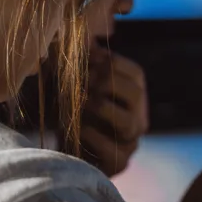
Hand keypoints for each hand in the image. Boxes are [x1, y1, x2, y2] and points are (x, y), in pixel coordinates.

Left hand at [80, 47, 148, 176]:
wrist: (62, 156)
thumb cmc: (70, 116)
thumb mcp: (75, 86)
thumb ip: (82, 64)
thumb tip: (82, 37)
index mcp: (134, 98)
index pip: (135, 73)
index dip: (110, 63)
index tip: (85, 61)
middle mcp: (139, 119)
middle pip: (136, 93)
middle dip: (105, 83)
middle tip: (82, 82)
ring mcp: (131, 143)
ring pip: (127, 121)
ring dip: (98, 108)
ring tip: (78, 106)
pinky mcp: (118, 164)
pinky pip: (111, 148)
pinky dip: (91, 135)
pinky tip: (76, 129)